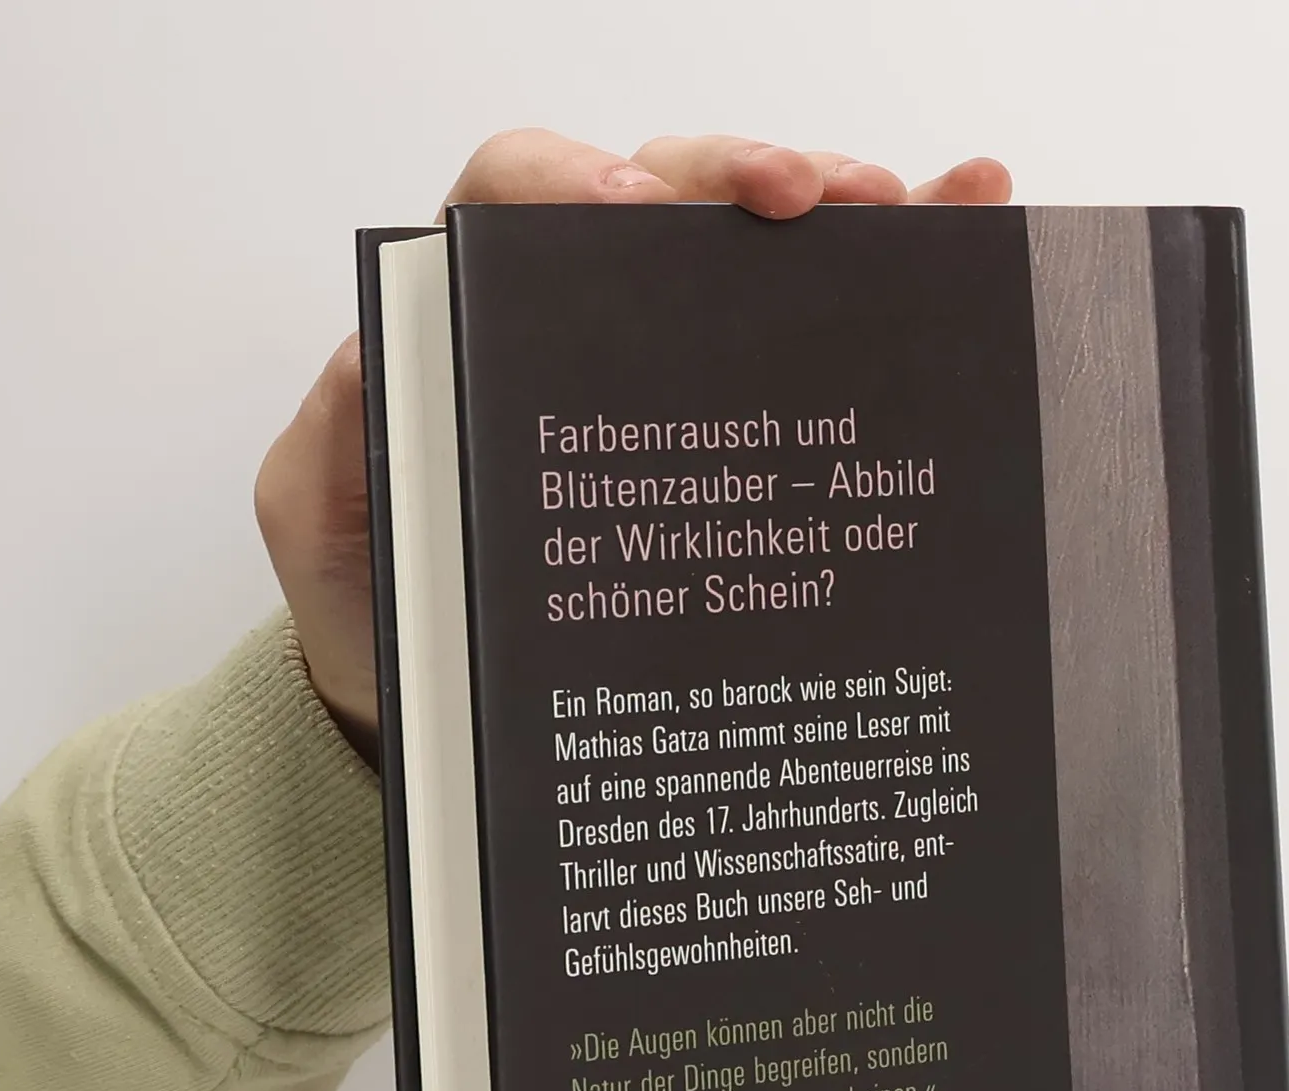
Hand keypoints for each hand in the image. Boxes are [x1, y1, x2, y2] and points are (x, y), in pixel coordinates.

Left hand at [254, 131, 1011, 756]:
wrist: (449, 717)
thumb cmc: (383, 611)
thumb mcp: (322, 523)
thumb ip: (337, 433)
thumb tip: (387, 346)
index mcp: (476, 316)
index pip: (521, 194)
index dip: (581, 180)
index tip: (638, 219)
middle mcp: (579, 319)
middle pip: (667, 194)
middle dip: (744, 175)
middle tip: (816, 199)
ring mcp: (664, 368)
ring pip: (754, 250)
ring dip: (844, 212)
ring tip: (922, 206)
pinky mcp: (733, 430)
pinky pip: (814, 331)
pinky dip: (897, 273)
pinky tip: (966, 225)